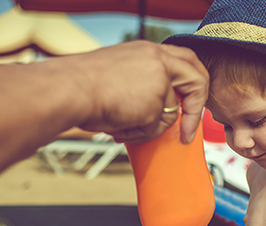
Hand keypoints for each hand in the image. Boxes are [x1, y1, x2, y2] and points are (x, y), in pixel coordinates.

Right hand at [73, 40, 208, 143]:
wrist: (68, 90)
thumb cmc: (84, 86)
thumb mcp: (122, 77)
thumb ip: (147, 86)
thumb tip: (163, 110)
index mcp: (148, 52)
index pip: (185, 62)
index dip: (191, 87)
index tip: (187, 108)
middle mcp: (158, 60)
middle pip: (197, 79)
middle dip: (196, 108)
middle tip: (187, 132)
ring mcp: (159, 79)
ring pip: (170, 115)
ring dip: (147, 128)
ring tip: (121, 124)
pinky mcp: (156, 101)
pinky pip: (155, 128)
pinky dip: (137, 133)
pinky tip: (118, 126)